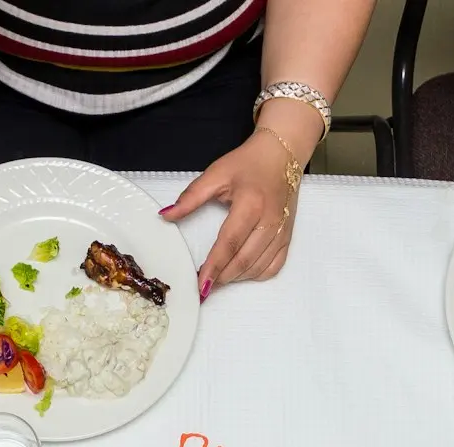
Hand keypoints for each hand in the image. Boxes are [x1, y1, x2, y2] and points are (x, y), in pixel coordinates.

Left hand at [160, 126, 303, 296]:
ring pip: (258, 268)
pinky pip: (274, 266)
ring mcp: (282, 230)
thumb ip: (190, 197)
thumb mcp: (216, 174)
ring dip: (236, 278)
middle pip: (243, 260)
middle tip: (204, 285)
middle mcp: (270, 220)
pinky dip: (255, 275)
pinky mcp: (288, 235)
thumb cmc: (248, 163)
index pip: (229, 243)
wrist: (282, 154)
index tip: (201, 285)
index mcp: (251, 204)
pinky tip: (240, 272)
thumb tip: (165, 216)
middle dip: (222, 278)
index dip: (214, 267)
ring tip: (218, 278)